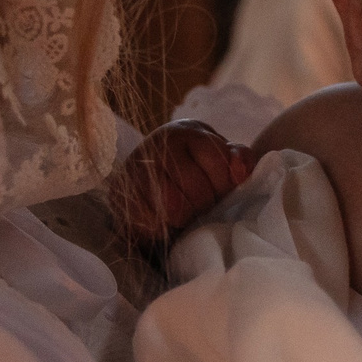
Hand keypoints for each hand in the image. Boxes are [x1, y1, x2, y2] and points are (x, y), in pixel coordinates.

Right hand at [107, 120, 255, 243]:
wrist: (152, 172)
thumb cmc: (197, 167)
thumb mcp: (223, 158)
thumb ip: (239, 159)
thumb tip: (240, 172)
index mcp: (189, 133)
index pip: (216, 160)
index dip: (223, 183)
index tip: (221, 189)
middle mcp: (159, 144)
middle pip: (195, 188)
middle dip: (204, 203)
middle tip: (201, 205)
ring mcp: (136, 167)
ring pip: (173, 206)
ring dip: (184, 217)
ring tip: (184, 214)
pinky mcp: (121, 191)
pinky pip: (149, 221)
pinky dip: (161, 228)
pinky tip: (164, 222)